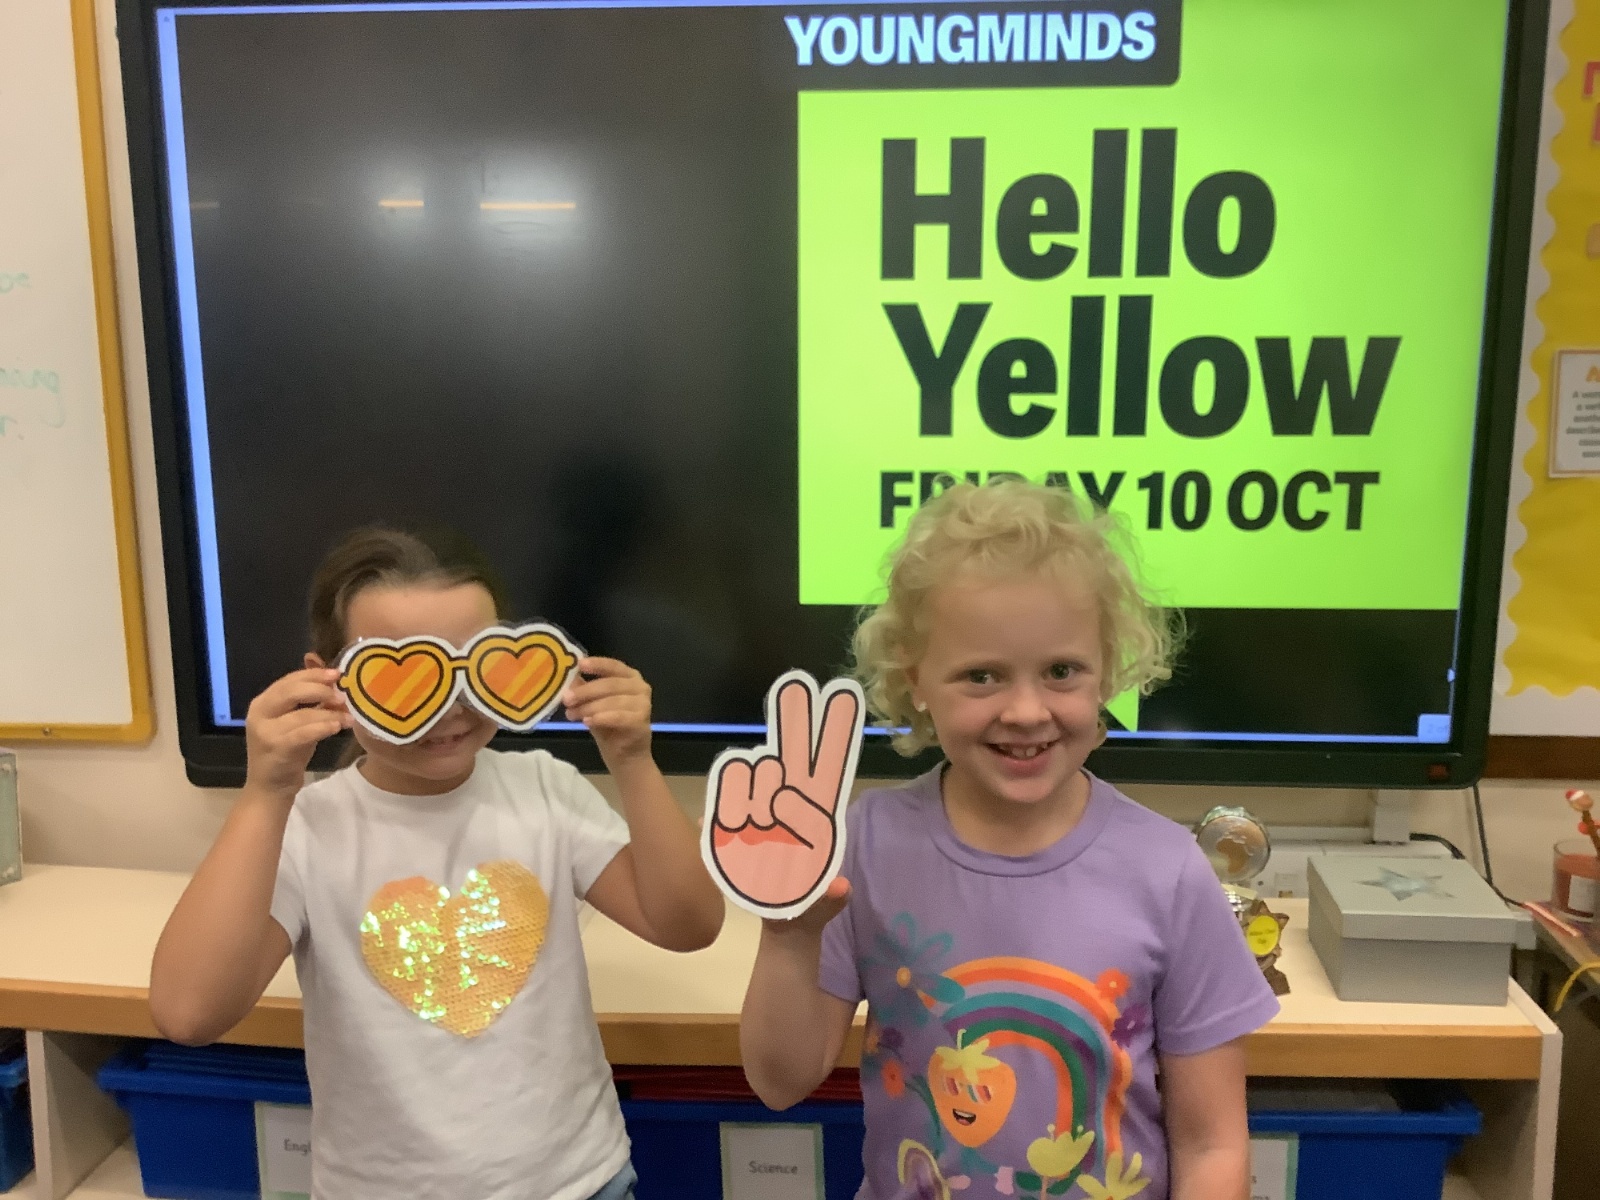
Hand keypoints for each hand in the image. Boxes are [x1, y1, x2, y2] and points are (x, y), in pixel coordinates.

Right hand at [244, 668, 350, 796]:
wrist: (270, 787)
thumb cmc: (288, 751)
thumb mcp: (297, 721)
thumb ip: (311, 701)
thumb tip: (335, 680)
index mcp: (263, 702)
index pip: (289, 680)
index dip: (314, 674)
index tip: (337, 674)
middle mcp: (260, 713)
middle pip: (291, 690)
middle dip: (320, 689)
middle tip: (342, 695)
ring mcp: (265, 731)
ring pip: (301, 713)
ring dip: (329, 712)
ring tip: (348, 716)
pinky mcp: (276, 748)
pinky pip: (303, 733)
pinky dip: (322, 727)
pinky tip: (337, 726)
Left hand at [563, 657, 651, 767]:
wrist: (625, 754)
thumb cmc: (608, 724)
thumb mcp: (592, 703)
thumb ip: (583, 689)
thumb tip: (568, 677)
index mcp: (630, 677)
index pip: (613, 665)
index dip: (597, 664)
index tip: (579, 665)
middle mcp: (640, 687)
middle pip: (611, 684)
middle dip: (586, 691)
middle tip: (566, 699)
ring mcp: (644, 704)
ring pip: (613, 701)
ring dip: (589, 707)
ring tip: (572, 715)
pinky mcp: (641, 722)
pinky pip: (619, 717)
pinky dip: (601, 718)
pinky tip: (587, 722)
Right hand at [707, 673, 863, 917]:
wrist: (780, 924)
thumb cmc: (808, 906)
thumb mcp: (821, 907)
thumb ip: (828, 899)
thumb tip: (840, 888)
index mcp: (819, 814)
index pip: (828, 766)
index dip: (833, 731)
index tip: (840, 694)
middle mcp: (789, 803)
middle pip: (792, 754)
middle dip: (795, 719)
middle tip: (798, 683)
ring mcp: (759, 808)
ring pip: (760, 774)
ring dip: (761, 793)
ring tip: (765, 824)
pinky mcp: (729, 823)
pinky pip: (728, 799)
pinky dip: (733, 807)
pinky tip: (737, 823)